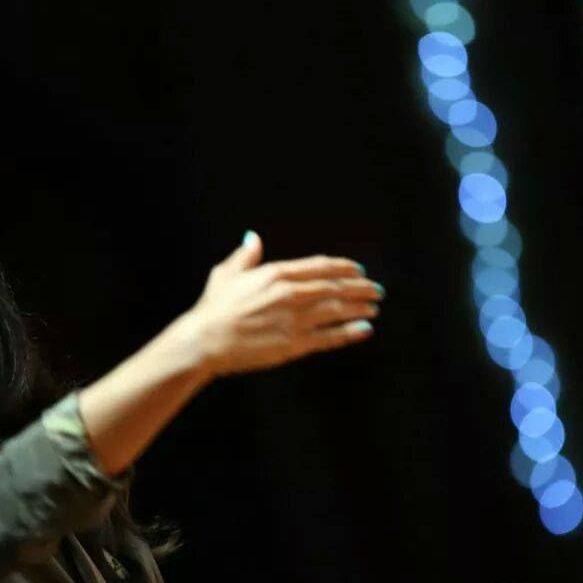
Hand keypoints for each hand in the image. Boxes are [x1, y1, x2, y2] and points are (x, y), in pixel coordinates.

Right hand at [185, 231, 381, 378]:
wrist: (204, 341)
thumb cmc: (213, 309)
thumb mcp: (226, 274)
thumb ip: (245, 256)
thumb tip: (253, 238)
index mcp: (276, 274)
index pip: (320, 266)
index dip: (344, 267)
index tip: (359, 270)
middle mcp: (290, 294)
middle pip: (335, 287)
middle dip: (360, 288)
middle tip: (377, 290)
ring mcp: (293, 320)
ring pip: (337, 310)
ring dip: (360, 308)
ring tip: (374, 308)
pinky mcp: (293, 344)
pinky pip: (329, 337)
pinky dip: (350, 332)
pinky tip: (365, 329)